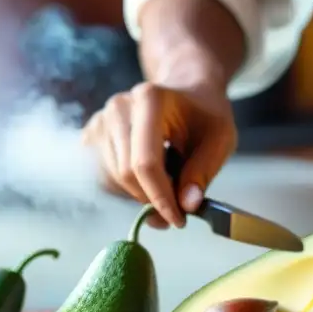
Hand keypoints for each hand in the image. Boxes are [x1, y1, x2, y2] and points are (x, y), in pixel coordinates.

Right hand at [82, 81, 236, 227]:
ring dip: (139, 195)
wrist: (186, 92)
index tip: (178, 219)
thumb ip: (203, 172)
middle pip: (125, 174)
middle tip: (176, 208)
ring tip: (166, 183)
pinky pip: (103, 177)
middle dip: (151, 199)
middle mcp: (119, 107)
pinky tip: (147, 177)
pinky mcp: (92, 134)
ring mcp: (101, 119)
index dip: (160, 197)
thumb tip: (186, 205)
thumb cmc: (205, 115)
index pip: (146, 162)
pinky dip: (125, 188)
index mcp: (150, 99)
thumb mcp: (220, 140)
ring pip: (111, 179)